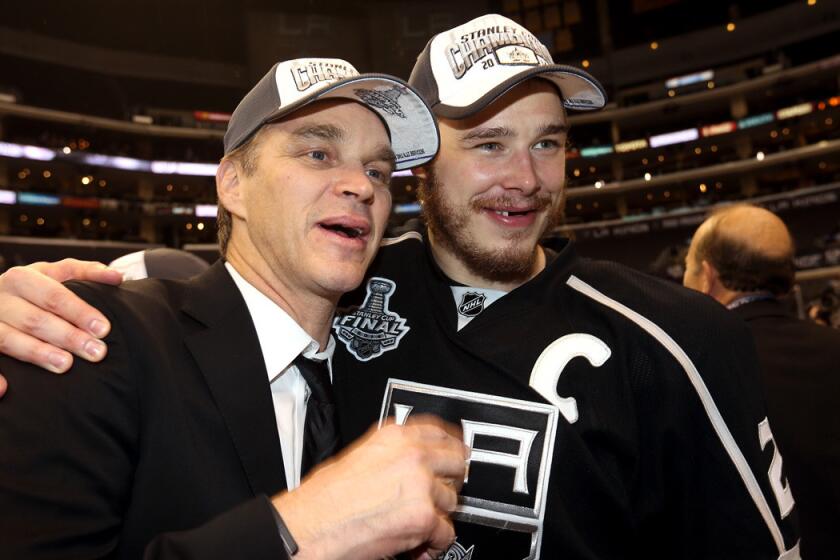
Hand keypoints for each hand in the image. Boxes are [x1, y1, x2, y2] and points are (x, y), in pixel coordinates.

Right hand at [0, 259, 122, 395]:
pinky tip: (4, 389)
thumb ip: (85, 273)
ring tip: (65, 365)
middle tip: (96, 352)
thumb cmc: (34, 288)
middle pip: (35, 319)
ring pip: (8, 339)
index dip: (79, 312)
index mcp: (21, 278)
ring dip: (37, 353)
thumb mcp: (55, 274)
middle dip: (67, 336)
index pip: (54, 295)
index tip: (104, 329)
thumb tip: (118, 277)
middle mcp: (0, 298)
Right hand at [273, 416, 467, 559]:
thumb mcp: (358, 456)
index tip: (454, 455)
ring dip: (438, 516)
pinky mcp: (424, 517)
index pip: (440, 432)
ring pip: (452, 501)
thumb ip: (392, 453)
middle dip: (449, 482)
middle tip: (436, 496)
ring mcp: (421, 485)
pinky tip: (419, 545)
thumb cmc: (323, 499)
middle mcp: (412, 455)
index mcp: (395, 436)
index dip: (450, 447)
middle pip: (457, 463)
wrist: (309, 528)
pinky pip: (446, 532)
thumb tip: (413, 461)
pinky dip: (434, 544)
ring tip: (417, 526)